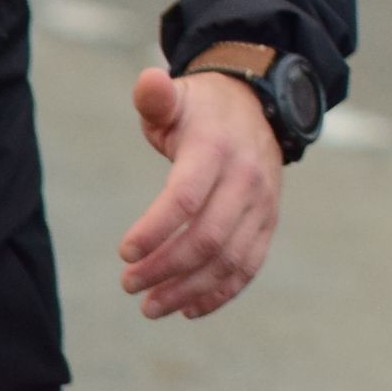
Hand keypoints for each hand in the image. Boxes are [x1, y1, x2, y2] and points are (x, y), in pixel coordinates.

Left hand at [120, 68, 284, 320]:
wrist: (260, 106)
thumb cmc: (202, 109)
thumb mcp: (179, 97)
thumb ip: (157, 96)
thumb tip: (147, 82)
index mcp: (217, 148)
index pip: (187, 197)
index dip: (155, 229)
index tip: (123, 252)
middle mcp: (246, 178)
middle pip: (207, 237)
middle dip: (164, 268)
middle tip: (127, 284)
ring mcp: (262, 203)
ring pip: (229, 259)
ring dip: (188, 289)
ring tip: (149, 306)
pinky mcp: (268, 221)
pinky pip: (249, 265)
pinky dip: (221, 292)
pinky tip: (188, 308)